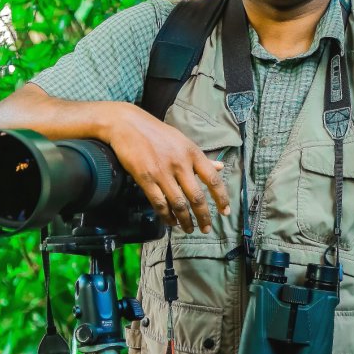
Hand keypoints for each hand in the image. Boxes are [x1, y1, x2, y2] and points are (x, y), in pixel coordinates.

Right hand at [99, 102, 230, 233]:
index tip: (225, 212)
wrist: (128, 125)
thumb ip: (202, 157)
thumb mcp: (183, 141)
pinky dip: (167, 216)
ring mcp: (162, 172)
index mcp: (192, 153)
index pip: (212, 179)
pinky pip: (159, 203)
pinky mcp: (145, 178)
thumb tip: (221, 167)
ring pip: (179, 204)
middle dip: (204, 216)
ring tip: (189, 229)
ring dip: (185, 221)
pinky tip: (171, 222)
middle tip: (206, 228)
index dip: (221, 198)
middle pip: (197, 197)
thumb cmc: (158, 133)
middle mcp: (180, 163)